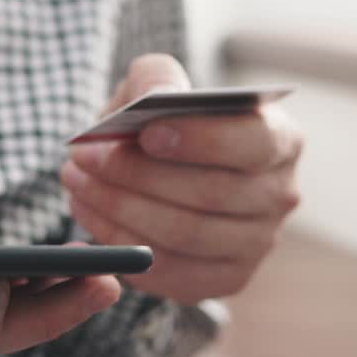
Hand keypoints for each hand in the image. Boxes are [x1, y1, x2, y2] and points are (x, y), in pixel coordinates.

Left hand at [61, 55, 302, 303]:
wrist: (169, 169)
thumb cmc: (166, 122)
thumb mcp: (160, 86)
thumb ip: (158, 78)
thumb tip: (156, 98)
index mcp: (280, 140)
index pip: (252, 142)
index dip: (200, 140)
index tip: (146, 132)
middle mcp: (280, 196)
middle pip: (212, 194)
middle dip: (139, 175)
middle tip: (82, 157)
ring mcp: (258, 244)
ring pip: (186, 235)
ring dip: (120, 210)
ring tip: (76, 184)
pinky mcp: (227, 279)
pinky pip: (172, 271)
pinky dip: (123, 246)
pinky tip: (90, 217)